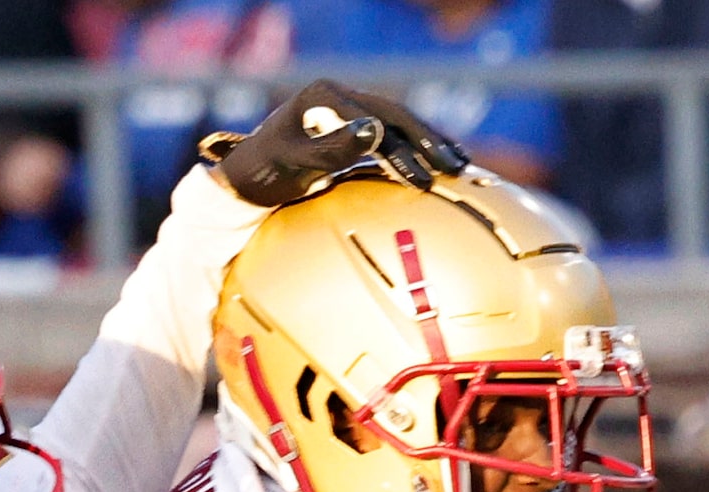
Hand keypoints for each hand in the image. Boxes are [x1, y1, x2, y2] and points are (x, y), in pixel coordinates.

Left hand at [203, 80, 468, 204]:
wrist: (248, 178)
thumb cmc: (266, 172)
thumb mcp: (297, 161)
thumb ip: (335, 147)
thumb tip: (377, 131)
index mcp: (325, 95)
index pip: (377, 118)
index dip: (405, 146)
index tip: (423, 176)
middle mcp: (340, 96)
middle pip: (395, 115)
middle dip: (428, 142)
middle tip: (455, 168)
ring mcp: (348, 111)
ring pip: (399, 124)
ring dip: (430, 144)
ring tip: (460, 165)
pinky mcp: (352, 129)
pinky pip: (393, 135)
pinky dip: (418, 148)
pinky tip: (440, 160)